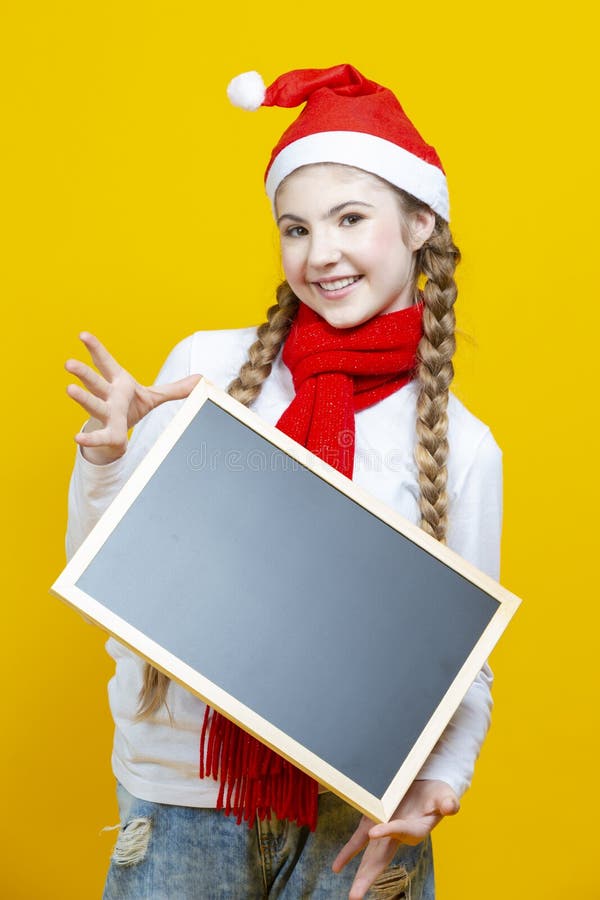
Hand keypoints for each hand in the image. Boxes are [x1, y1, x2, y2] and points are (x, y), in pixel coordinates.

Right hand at [65, 332, 201, 464]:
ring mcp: (107, 413)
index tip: (82, 334)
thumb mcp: (153, 397)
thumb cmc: (130, 408)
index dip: (95, 348)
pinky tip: (77, 438)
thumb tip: (202, 379)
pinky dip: (89, 438)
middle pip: (95, 381)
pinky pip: (99, 435)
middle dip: (83, 373)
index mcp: (118, 383)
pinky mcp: (109, 432)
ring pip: (93, 404)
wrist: (117, 434)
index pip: (105, 362)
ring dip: (82, 397)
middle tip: (69, 363)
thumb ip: (176, 389)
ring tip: (69, 389)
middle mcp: (108, 396)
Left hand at [332, 779, 458, 899]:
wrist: (425, 786)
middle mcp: (399, 834)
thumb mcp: (445, 796)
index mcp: (417, 829)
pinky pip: (358, 840)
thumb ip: (447, 802)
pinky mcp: (373, 822)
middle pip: (382, 858)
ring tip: (353, 895)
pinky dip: (349, 852)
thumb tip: (450, 807)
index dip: (389, 830)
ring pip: (371, 855)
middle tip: (355, 896)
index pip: (402, 830)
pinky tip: (337, 867)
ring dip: (361, 873)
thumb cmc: (437, 795)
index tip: (374, 832)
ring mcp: (384, 830)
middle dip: (368, 877)